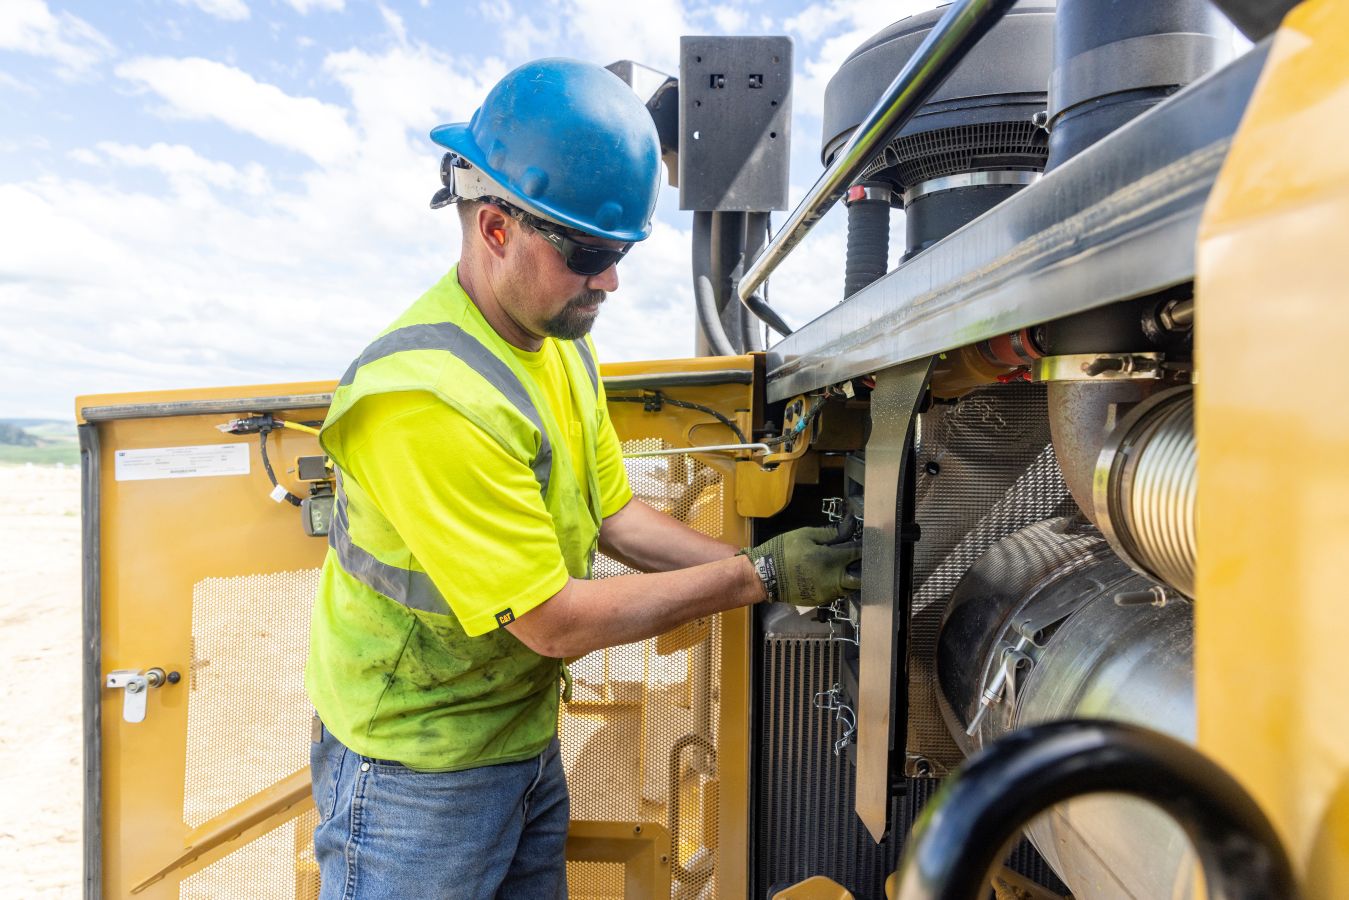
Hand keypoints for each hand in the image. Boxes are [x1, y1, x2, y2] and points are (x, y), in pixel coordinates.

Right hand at [743, 526, 861, 605]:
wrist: (764, 576)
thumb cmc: (783, 551)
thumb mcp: (805, 535)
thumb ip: (830, 533)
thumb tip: (849, 527)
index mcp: (830, 560)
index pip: (857, 553)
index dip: (865, 547)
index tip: (868, 542)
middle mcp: (833, 579)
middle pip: (860, 578)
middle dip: (863, 568)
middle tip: (859, 560)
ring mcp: (827, 593)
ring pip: (848, 587)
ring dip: (849, 577)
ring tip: (845, 567)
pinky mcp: (820, 601)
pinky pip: (835, 593)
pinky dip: (837, 584)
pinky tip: (829, 576)